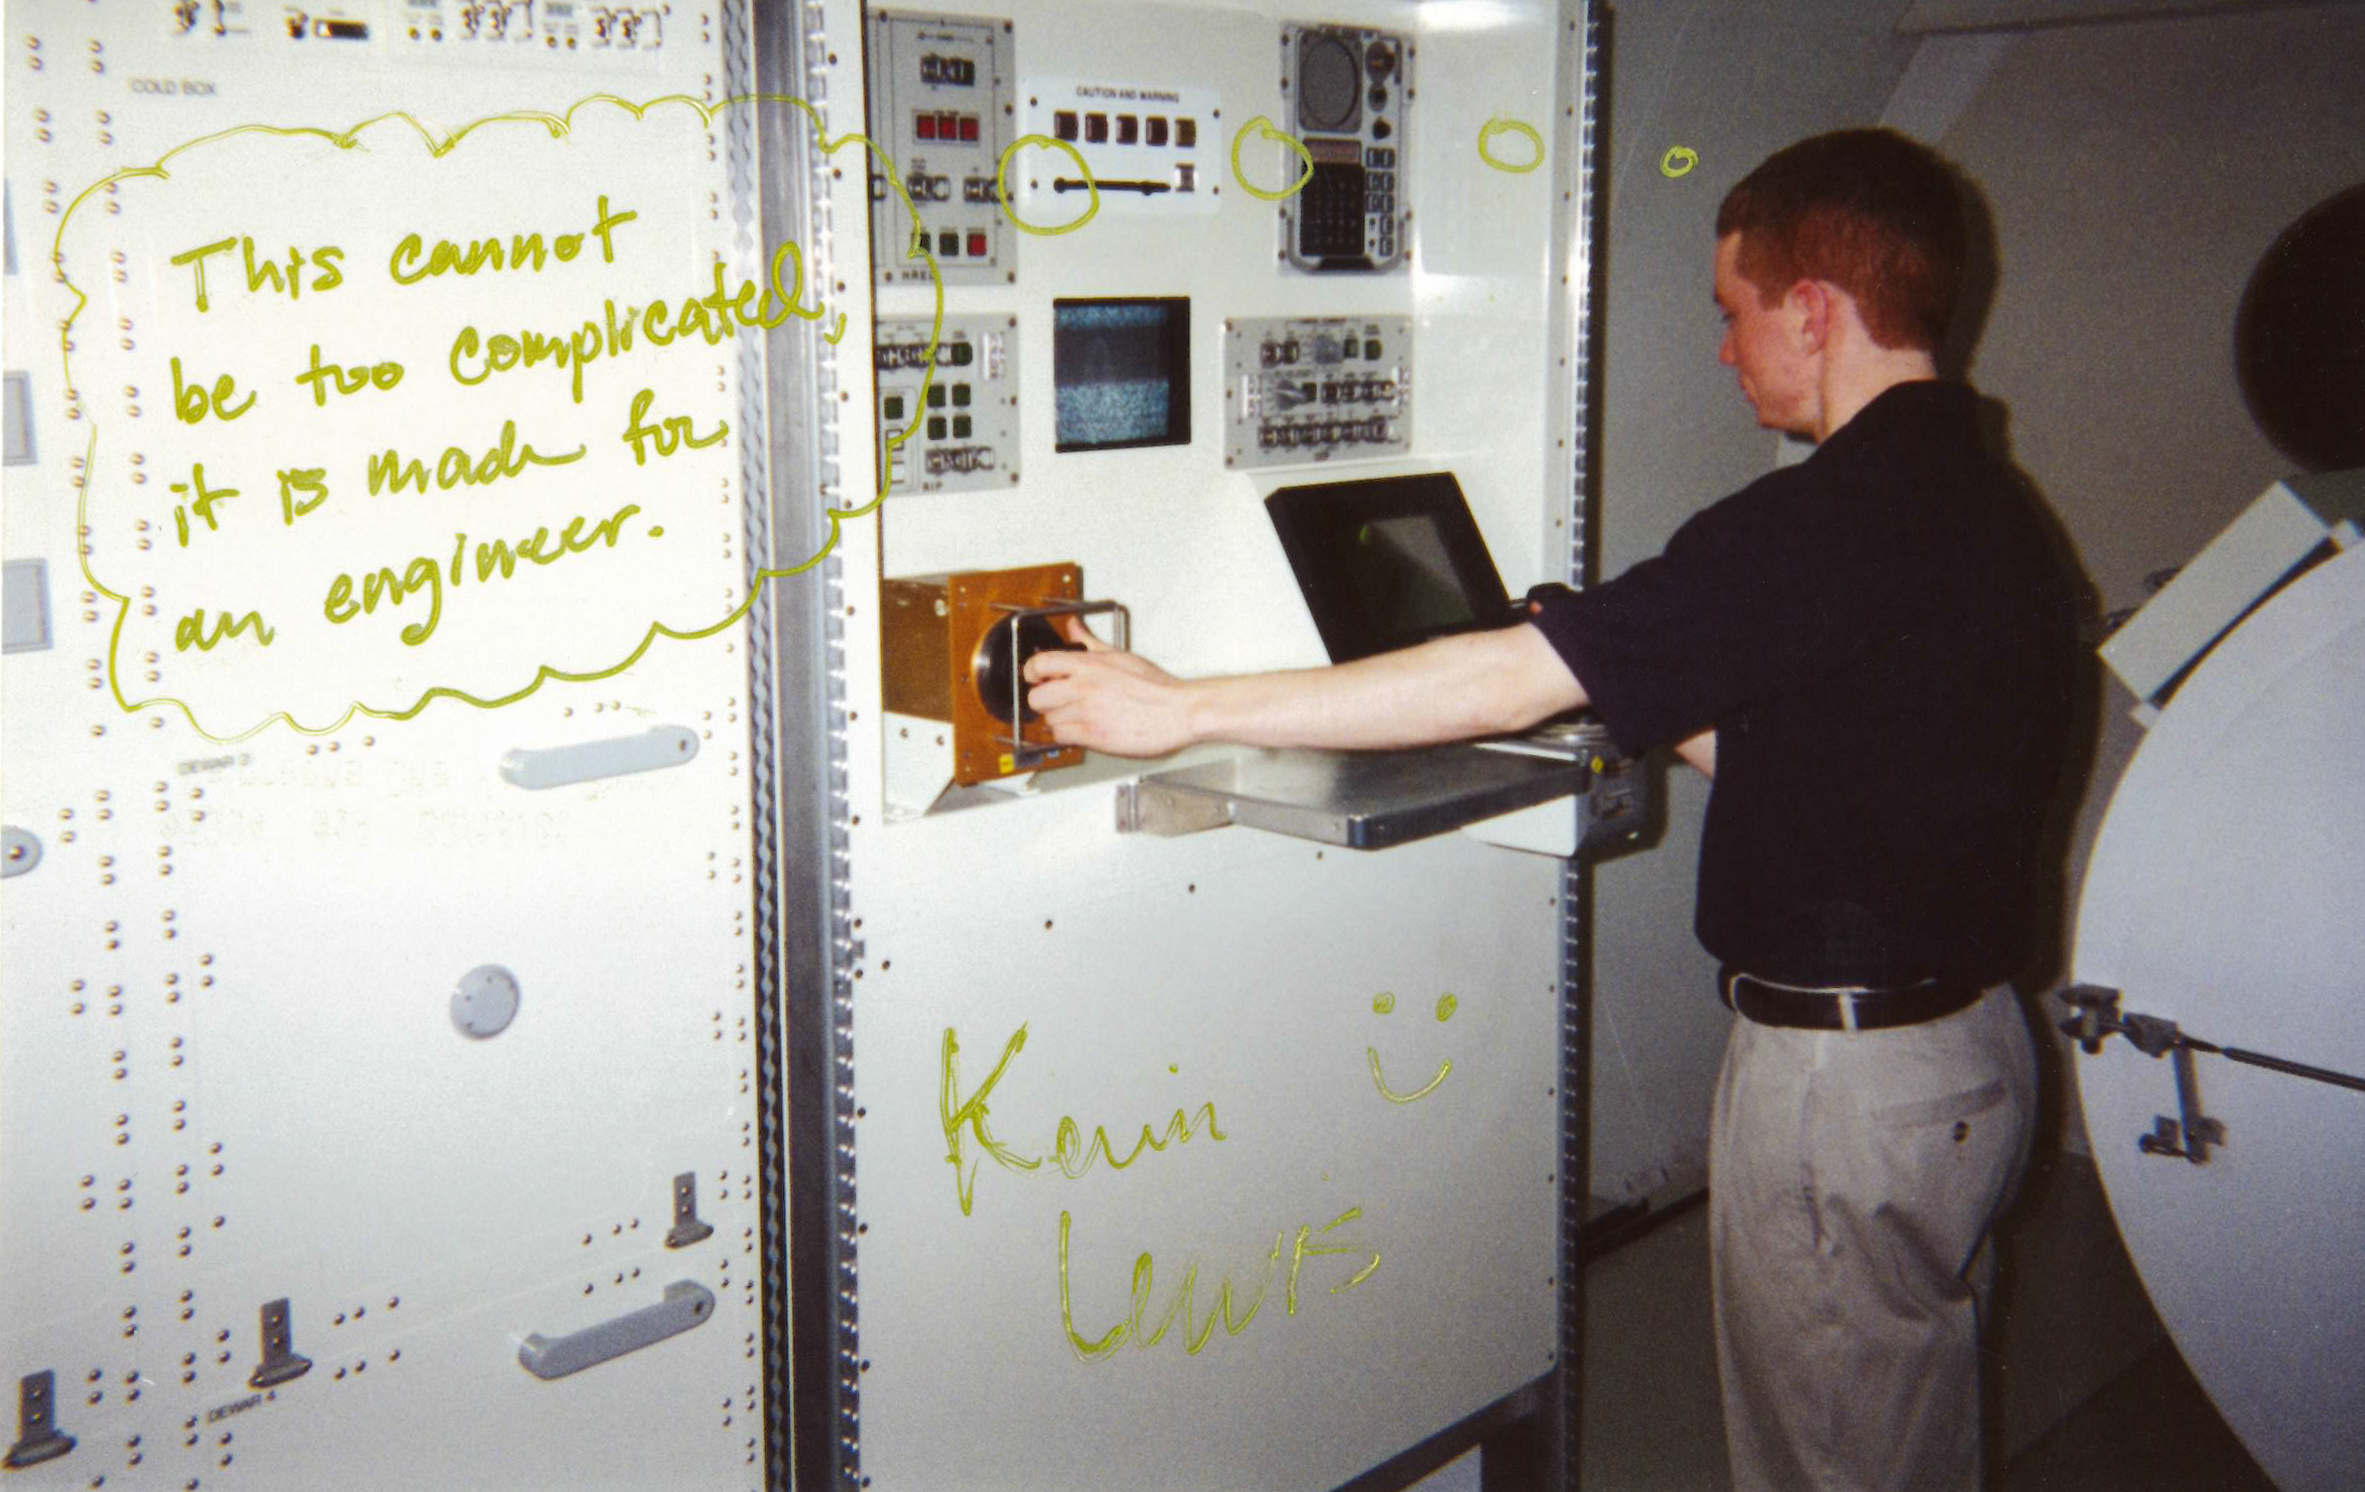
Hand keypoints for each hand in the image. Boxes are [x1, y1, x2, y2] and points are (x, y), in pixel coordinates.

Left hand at [1022, 619, 1197, 756]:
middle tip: (1056, 700)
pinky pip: (1061, 737)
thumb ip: (1090, 642)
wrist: (1177, 712)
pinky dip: (1068, 735)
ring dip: (1059, 720)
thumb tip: (1073, 626)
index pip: (1040, 664)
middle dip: (1044, 700)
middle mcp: (1084, 687)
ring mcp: (1087, 713)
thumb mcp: (1119, 655)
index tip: (1034, 677)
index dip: (1031, 672)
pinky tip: (1083, 728)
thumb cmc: (1156, 687)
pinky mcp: (1092, 736)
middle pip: (1037, 697)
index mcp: (1090, 665)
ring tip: (1077, 716)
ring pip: (1049, 720)